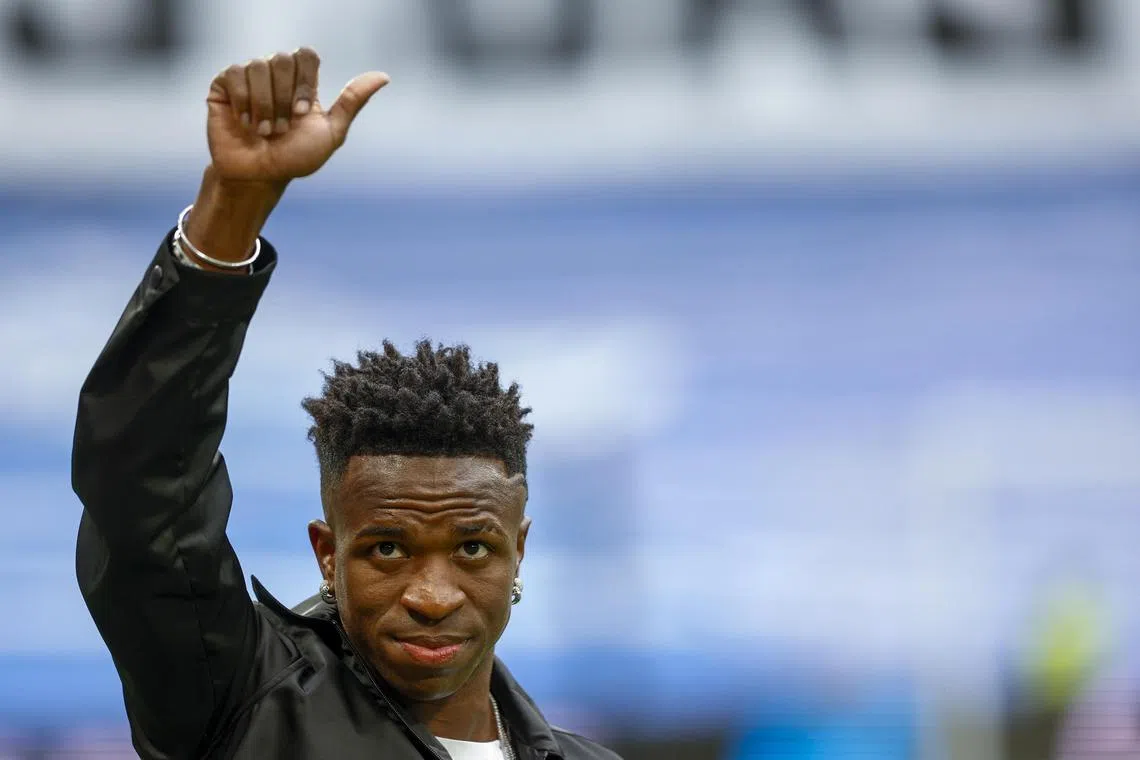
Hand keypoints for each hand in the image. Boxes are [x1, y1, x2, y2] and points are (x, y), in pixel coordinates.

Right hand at [206, 48, 388, 183]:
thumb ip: (352, 102)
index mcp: (300, 82)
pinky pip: (235, 74)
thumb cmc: (295, 158)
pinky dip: (243, 102)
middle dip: (284, 99)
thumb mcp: (331, 132)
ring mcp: (249, 79)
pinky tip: (246, 123)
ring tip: (264, 131)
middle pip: (282, 59)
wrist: (260, 177)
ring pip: (258, 67)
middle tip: (281, 129)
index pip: (306, 56)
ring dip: (264, 105)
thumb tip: (384, 76)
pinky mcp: (224, 86)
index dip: (304, 83)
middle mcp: (275, 75)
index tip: (302, 114)